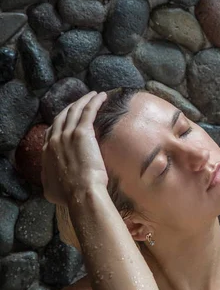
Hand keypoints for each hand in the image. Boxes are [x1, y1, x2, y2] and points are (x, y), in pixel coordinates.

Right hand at [41, 91, 108, 205]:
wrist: (80, 193)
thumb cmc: (69, 195)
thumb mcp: (50, 187)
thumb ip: (49, 178)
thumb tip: (52, 180)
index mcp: (47, 152)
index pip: (51, 130)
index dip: (60, 121)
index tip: (68, 118)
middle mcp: (55, 140)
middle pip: (62, 116)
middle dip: (72, 106)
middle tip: (82, 101)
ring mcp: (67, 134)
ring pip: (75, 110)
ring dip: (84, 100)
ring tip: (93, 94)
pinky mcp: (82, 132)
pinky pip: (88, 111)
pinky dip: (94, 101)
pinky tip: (101, 96)